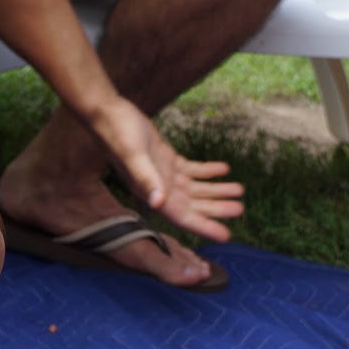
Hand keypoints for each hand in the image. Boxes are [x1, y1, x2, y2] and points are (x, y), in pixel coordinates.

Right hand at [85, 97, 243, 241]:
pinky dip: (208, 170)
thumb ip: (146, 180)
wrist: (108, 114)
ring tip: (239, 190)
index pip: (182, 216)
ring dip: (216, 190)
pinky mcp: (165, 158)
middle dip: (217, 207)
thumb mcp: (134, 156)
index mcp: (151, 193)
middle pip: (194, 204)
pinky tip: (224, 169)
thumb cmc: (118, 135)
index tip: (225, 235)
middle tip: (240, 208)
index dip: (204, 226)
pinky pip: (191, 169)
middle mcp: (158, 188)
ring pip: (195, 188)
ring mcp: (163, 173)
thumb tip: (158, 204)